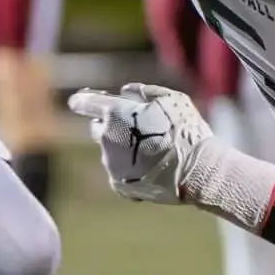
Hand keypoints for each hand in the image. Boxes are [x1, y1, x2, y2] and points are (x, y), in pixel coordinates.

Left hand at [66, 82, 274, 227]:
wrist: (196, 170)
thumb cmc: (184, 130)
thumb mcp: (170, 99)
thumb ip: (144, 91)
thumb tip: (126, 91)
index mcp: (115, 113)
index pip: (84, 102)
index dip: (81, 100)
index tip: (79, 100)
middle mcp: (107, 138)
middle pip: (97, 128)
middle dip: (110, 125)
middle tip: (133, 127)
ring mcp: (111, 163)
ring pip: (110, 151)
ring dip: (123, 148)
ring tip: (152, 151)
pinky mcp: (119, 184)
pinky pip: (120, 171)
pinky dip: (130, 168)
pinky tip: (152, 168)